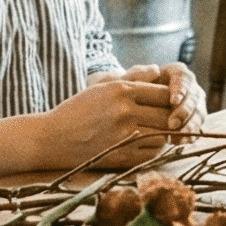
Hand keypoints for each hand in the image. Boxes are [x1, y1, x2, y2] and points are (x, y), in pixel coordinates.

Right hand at [38, 73, 179, 167]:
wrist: (53, 138)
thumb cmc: (78, 109)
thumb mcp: (102, 86)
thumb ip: (134, 77)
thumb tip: (158, 69)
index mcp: (121, 91)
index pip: (164, 93)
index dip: (171, 98)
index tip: (169, 102)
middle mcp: (125, 112)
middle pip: (167, 114)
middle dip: (172, 116)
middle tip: (171, 118)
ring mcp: (125, 136)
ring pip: (163, 134)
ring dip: (165, 133)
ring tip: (158, 129)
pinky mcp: (123, 156)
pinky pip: (152, 152)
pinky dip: (154, 147)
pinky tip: (146, 142)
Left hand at [118, 63, 208, 133]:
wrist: (131, 108)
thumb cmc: (129, 92)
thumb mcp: (129, 81)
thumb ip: (138, 74)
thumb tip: (155, 69)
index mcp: (176, 73)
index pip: (183, 77)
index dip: (181, 89)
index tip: (173, 101)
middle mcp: (189, 88)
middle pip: (194, 97)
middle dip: (185, 111)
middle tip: (173, 124)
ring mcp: (193, 105)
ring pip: (198, 113)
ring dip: (189, 126)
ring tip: (175, 137)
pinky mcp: (193, 121)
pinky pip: (196, 127)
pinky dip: (189, 135)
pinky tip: (179, 142)